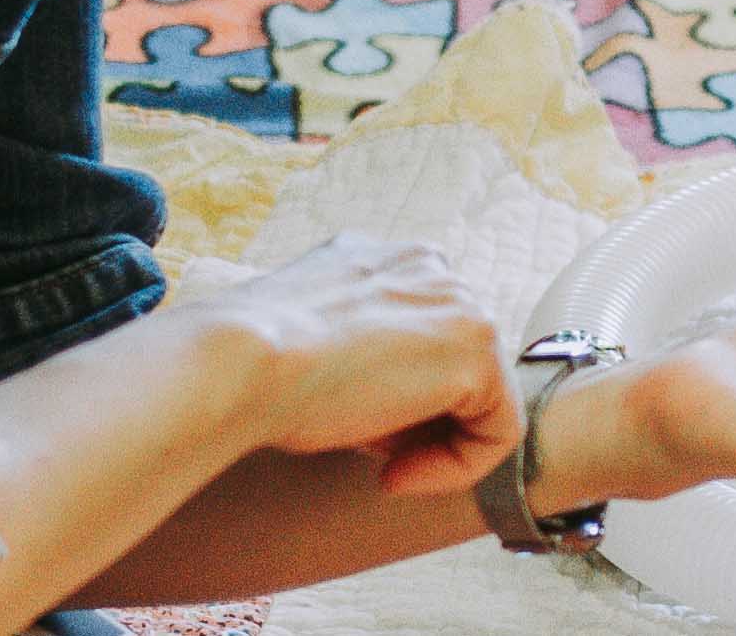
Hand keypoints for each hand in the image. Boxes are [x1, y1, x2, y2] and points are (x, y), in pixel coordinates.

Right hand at [188, 234, 519, 495]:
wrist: (237, 362)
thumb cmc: (253, 364)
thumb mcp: (314, 344)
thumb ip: (363, 352)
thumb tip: (388, 398)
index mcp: (387, 259)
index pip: (422, 339)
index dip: (394, 401)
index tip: (355, 434)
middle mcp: (431, 266)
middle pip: (454, 366)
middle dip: (415, 421)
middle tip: (365, 450)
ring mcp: (461, 302)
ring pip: (481, 398)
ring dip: (432, 444)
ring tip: (379, 463)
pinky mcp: (479, 350)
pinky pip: (498, 430)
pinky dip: (455, 467)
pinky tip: (397, 477)